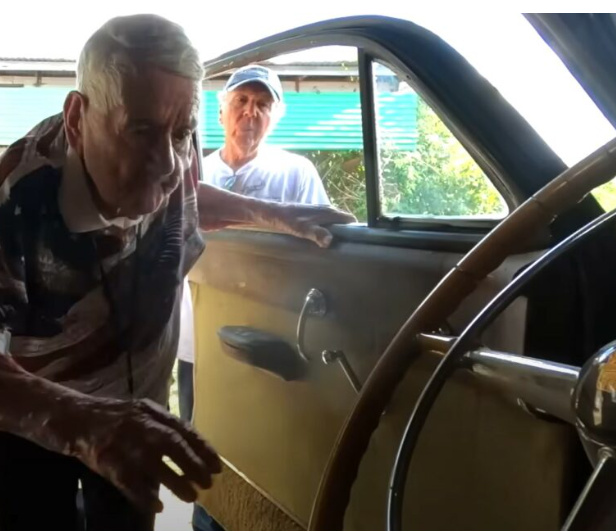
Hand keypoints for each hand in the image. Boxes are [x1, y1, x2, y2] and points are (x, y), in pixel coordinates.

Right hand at [72, 398, 220, 513]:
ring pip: (156, 466)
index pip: (185, 430)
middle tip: (208, 483)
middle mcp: (142, 427)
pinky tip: (158, 506)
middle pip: (174, 446)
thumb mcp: (145, 412)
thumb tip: (194, 444)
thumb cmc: (118, 418)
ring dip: (176, 483)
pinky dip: (145, 496)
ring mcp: (126, 445)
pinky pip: (130, 483)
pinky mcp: (109, 462)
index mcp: (153, 413)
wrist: (78, 419)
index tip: (217, 466)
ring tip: (191, 496)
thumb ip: (166, 424)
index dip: (203, 449)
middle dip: (194, 465)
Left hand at [259, 203, 355, 247]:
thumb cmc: (288, 220)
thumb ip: (317, 234)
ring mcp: (320, 213)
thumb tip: (330, 241)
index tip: (356, 242)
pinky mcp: (314, 217)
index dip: (356, 229)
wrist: (274, 213)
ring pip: (335, 223)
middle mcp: (327, 210)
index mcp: (329, 212)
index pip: (350, 219)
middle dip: (347, 233)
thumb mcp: (302, 229)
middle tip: (346, 249)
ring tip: (337, 248)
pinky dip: (329, 232)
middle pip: (344, 222)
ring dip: (338, 233)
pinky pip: (327, 225)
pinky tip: (324, 243)